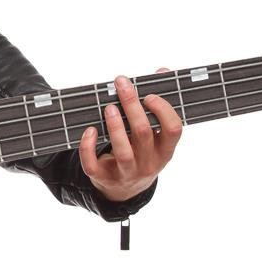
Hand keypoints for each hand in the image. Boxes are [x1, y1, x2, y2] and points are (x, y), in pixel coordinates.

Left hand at [78, 70, 182, 203]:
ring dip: (115, 126)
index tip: (149, 95)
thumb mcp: (154, 136)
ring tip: (108, 107)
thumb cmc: (141, 153)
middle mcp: (148, 163)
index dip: (163, 109)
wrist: (125, 191)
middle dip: (132, 106)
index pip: (173, 129)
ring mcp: (126, 173)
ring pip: (122, 150)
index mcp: (164, 151)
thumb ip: (158, 104)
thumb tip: (163, 71)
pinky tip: (89, 130)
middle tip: (122, 85)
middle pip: (143, 133)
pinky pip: (93, 164)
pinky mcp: (103, 178)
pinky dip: (88, 147)